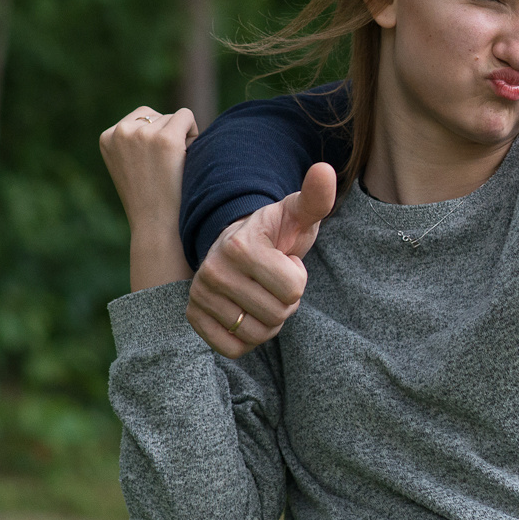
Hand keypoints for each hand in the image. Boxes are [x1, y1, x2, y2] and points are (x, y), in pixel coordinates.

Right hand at [100, 106, 198, 291]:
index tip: (154, 165)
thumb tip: (160, 119)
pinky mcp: (165, 138)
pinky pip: (187, 116)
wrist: (156, 226)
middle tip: (167, 167)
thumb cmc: (148, 200)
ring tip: (175, 168)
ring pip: (173, 118)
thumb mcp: (129, 166)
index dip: (154, 138)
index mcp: (107, 137)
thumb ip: (134, 142)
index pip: (140, 118)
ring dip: (182, 138)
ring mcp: (142, 134)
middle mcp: (121, 131)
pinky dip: (193, 133)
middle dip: (168, 134)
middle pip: (157, 116)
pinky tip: (188, 157)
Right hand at [186, 162, 339, 358]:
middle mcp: (213, 271)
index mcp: (240, 246)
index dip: (297, 279)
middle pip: (277, 315)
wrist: (239, 243)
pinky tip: (245, 313)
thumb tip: (325, 170)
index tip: (284, 262)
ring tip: (260, 295)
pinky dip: (247, 338)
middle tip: (272, 281)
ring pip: (256, 335)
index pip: (293, 289)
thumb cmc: (276, 232)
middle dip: (285, 302)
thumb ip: (316, 197)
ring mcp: (199, 295)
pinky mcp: (193, 317)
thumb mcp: (298, 214)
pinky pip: (233, 349)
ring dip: (268, 322)